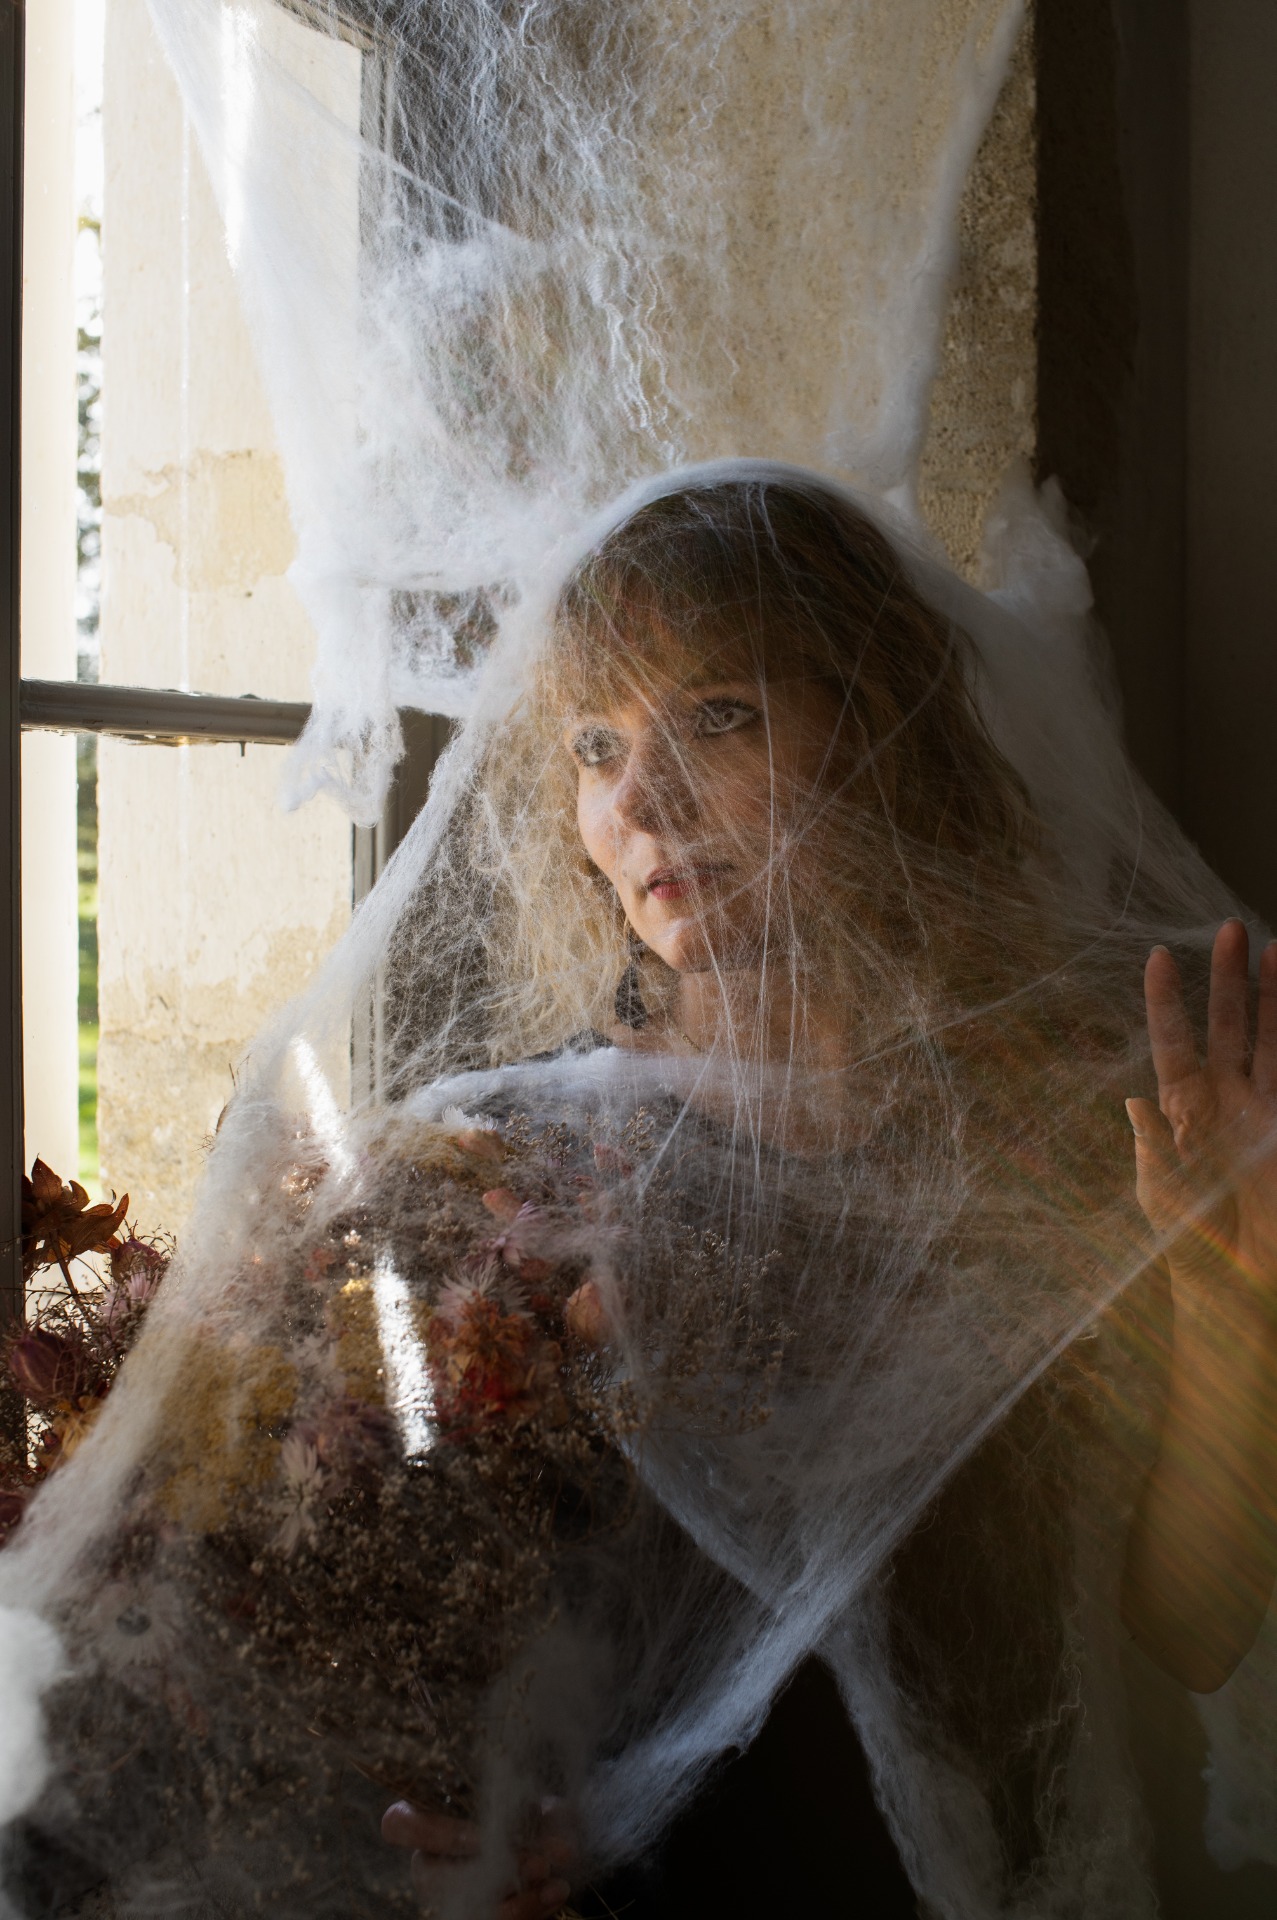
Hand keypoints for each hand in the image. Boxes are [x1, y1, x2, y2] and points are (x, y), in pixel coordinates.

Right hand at [381, 1801, 571, 1919]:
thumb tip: (555, 1835)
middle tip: (539, 1864)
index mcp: (424, 1816)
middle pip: (435, 1878)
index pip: (399, 1825)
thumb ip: (535, 1807)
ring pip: (466, 1909)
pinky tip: (555, 1893)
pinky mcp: (472, 1912)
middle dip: (491, 1873)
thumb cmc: (523, 1806)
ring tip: (557, 1884)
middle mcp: (428, 1861)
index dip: (439, 1834)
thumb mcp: (526, 1796)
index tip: (486, 1835)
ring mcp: (448, 1894)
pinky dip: (530, 1911)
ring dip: (519, 1902)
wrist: (543, 1836)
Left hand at [1128, 920, 1276, 1304]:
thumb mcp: (1160, 1197)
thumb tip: (1133, 1100)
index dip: (1167, 1001)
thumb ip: (1152, 1150)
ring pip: (1270, 1040)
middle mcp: (1225, 1100)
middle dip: (1229, 979)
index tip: (1158, 956)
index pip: (1173, 1042)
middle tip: (1229, 929)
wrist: (1240, 1286)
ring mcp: (1263, 1111)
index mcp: (1183, 1109)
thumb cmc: (1190, 1246)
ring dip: (1275, 998)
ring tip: (1276, 948)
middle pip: (1227, 1026)